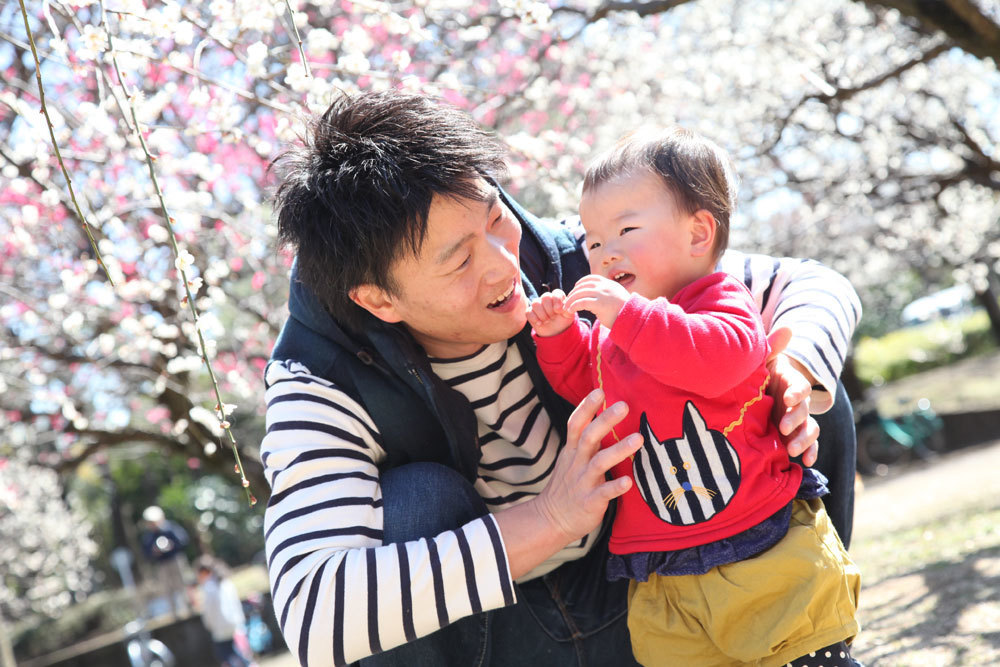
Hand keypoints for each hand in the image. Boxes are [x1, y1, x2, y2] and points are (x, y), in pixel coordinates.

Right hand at [527, 290, 575, 336]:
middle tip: (553, 317)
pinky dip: (535, 319)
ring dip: (542, 314)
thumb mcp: (569, 315)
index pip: (556, 292)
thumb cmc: (563, 320)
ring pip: (535, 303)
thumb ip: (568, 309)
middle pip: (545, 296)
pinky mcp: (531, 313)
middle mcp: (547, 299)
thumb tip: (562, 308)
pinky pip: (528, 312)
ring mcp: (538, 305)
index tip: (559, 311)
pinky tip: (540, 324)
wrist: (556, 331)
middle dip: (549, 309)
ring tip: (547, 321)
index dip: (557, 301)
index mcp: (557, 297)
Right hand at [533, 389, 642, 543]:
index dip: (586, 407)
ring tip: (638, 439)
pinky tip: (629, 482)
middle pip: (589, 436)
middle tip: (623, 405)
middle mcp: (577, 463)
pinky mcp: (589, 502)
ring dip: (618, 450)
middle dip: (605, 420)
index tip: (600, 390)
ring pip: (599, 462)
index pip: (576, 424)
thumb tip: (605, 418)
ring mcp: (583, 482)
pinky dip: (615, 486)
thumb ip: (585, 441)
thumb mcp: (571, 459)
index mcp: (572, 451)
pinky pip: (603, 493)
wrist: (551, 519)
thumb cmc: (568, 485)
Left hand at [565, 274, 629, 328]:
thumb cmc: (625, 312)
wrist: (633, 319)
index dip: (581, 282)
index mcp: (610, 284)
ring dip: (571, 301)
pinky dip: (573, 306)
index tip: (575, 289)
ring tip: (566, 308)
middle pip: (583, 286)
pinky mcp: (600, 304)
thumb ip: (608, 294)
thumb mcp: (617, 298)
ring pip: (580, 294)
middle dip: (573, 293)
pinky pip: (582, 302)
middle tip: (567, 301)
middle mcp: (605, 287)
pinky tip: (570, 311)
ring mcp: (603, 294)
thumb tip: (599, 297)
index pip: (591, 278)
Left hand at [766, 327, 819, 465]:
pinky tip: (806, 463)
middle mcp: (796, 402)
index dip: (796, 392)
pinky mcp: (792, 434)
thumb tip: (787, 329)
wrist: (749, 391)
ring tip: (791, 450)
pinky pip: (808, 445)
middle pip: (803, 410)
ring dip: (803, 440)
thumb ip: (771, 347)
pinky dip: (810, 453)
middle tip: (782, 428)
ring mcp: (796, 419)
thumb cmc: (754, 374)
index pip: (799, 386)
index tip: (786, 398)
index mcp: (789, 382)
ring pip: (809, 429)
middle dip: (796, 419)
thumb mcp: (759, 361)